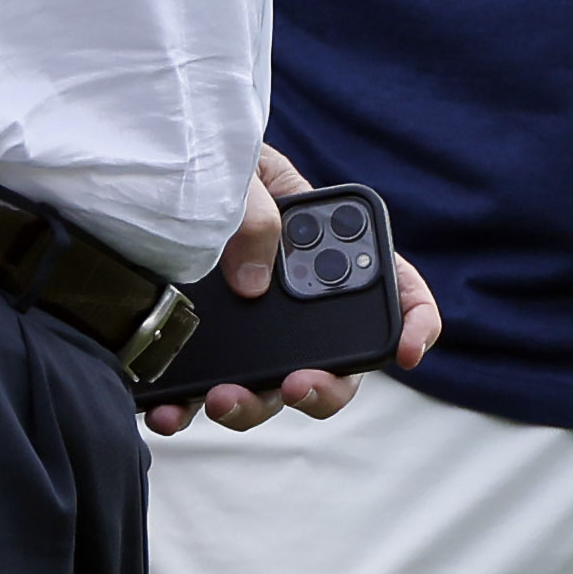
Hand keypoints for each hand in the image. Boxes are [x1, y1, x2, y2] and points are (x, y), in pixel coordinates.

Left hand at [142, 145, 442, 437]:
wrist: (156, 169)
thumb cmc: (215, 160)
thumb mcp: (244, 172)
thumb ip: (259, 211)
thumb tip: (252, 281)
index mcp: (326, 247)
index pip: (394, 289)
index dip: (416, 322)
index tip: (407, 351)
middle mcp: (298, 301)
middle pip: (338, 365)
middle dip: (325, 388)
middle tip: (298, 385)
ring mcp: (250, 332)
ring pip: (272, 392)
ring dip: (254, 405)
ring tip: (221, 398)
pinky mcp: (200, 349)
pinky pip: (199, 393)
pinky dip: (187, 411)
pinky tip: (167, 413)